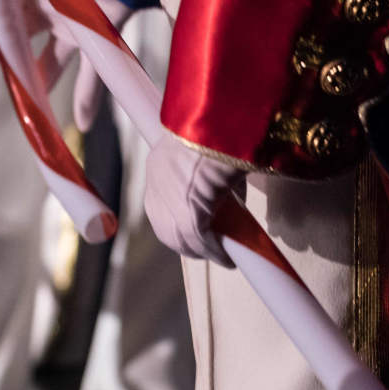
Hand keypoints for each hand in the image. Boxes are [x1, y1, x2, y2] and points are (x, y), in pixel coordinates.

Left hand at [0, 0, 130, 131]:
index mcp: (67, 30)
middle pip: (14, 35)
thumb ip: (88, 89)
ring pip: (0, 7)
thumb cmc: (112, 5)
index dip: (28, 77)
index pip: (44, 61)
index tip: (18, 92)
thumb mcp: (99, 52)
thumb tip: (82, 129)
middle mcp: (48, 9)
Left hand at [143, 135, 245, 266]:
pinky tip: (226, 260)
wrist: (217, 129)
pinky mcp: (187, 218)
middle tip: (204, 248)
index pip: (161, 202)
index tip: (193, 227)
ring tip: (218, 255)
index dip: (176, 218)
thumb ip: (212, 172)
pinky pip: (202, 243)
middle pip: (166, 227)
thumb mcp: (209, 149)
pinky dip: (216, 254)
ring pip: (180, 240)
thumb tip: (231, 194)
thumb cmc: (218, 131)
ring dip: (200, 251)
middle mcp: (157, 186)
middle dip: (184, 242)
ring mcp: (169, 205)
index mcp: (159, 165)